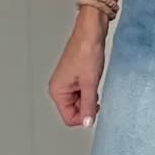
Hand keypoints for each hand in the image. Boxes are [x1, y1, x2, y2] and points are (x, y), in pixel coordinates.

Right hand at [48, 9, 107, 126]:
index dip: (84, 117)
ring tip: (94, 83)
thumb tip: (88, 122)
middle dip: (87, 106)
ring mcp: (67, 82)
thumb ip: (89, 105)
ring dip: (89, 97)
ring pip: (79, 102)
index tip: (95, 109)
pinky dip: (90, 90)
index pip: (69, 118)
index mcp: (57, 91)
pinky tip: (94, 80)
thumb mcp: (90, 83)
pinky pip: (82, 92)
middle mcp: (59, 88)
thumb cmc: (86, 51)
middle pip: (74, 111)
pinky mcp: (74, 77)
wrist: (90, 32)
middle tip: (96, 93)